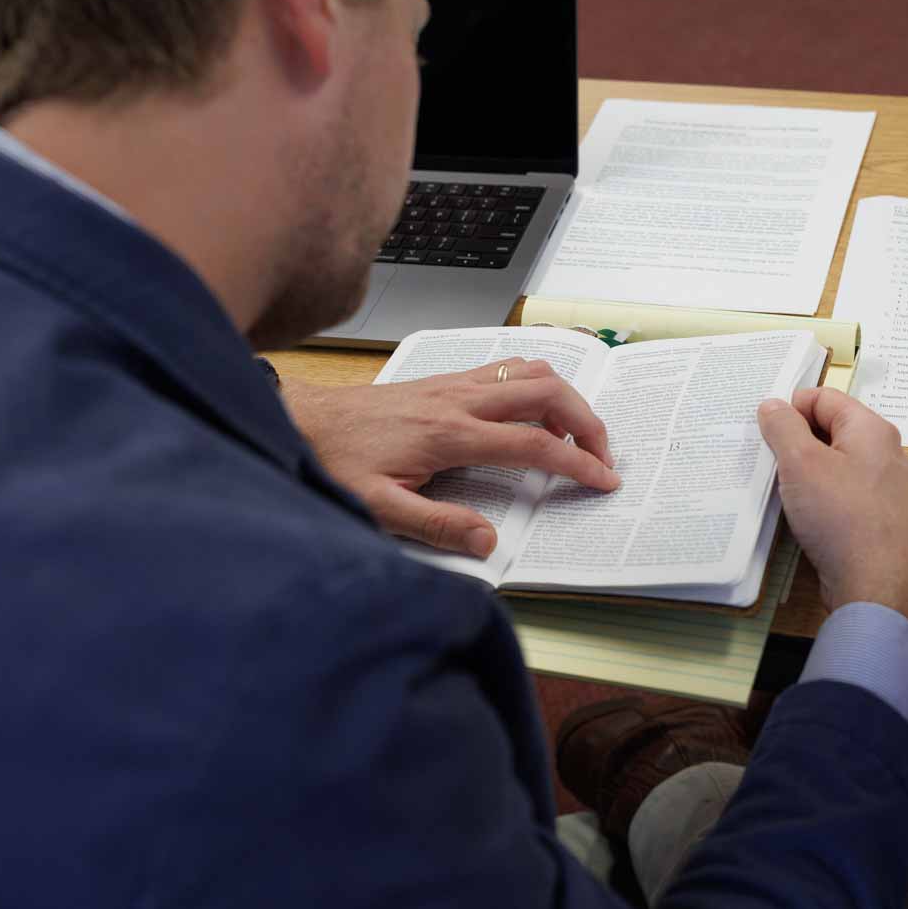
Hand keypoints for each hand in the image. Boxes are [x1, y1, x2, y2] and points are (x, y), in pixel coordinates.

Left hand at [283, 358, 618, 558]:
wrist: (304, 421)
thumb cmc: (337, 461)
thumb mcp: (377, 506)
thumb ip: (436, 525)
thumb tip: (487, 540)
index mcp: (449, 434)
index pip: (532, 443)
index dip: (576, 463)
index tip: (602, 481)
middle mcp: (459, 400)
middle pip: (547, 393)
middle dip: (587, 423)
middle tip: (603, 457)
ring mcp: (455, 384)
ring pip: (532, 372)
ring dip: (567, 399)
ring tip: (579, 436)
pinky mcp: (447, 380)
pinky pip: (508, 368)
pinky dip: (539, 385)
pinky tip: (539, 412)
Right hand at [757, 388, 907, 630]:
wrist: (874, 585)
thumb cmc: (839, 516)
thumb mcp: (800, 462)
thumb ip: (783, 427)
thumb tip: (772, 404)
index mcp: (872, 429)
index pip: (824, 397)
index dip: (791, 406)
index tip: (764, 429)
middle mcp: (886, 453)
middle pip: (832, 428)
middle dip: (797, 439)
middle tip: (766, 457)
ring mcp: (885, 488)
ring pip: (837, 463)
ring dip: (806, 470)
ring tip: (779, 485)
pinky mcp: (879, 518)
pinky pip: (844, 492)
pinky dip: (820, 495)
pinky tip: (802, 512)